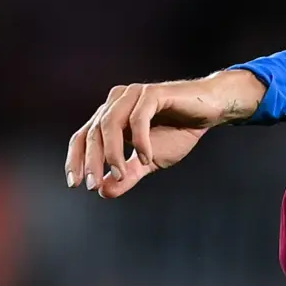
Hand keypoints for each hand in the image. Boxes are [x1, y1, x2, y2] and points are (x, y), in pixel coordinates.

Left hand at [64, 70, 265, 197]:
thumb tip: (103, 192)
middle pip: (93, 132)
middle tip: (95, 184)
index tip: (75, 184)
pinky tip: (147, 157)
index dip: (75, 159)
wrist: (209, 112)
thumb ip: (127, 175)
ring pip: (110, 123)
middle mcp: (117, 102)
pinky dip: (140, 141)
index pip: (83, 136)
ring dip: (112, 152)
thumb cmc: (178, 131)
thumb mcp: (149, 161)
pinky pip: (139, 118)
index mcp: (111, 115)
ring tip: (121, 174)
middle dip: (92, 161)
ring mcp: (134, 95)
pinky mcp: (153, 93)